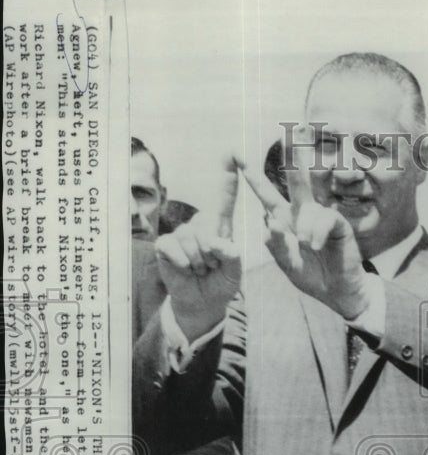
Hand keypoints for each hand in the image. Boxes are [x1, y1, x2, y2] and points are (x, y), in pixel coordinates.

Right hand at [156, 155, 241, 340]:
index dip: (228, 175)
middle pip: (208, 228)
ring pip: (192, 241)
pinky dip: (182, 264)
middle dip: (213, 254)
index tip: (233, 151)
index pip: (225, 197)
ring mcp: (181, 233)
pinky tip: (184, 270)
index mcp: (221, 226)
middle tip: (211, 267)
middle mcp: (200, 224)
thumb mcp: (235, 271)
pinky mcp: (165, 244)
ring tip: (200, 269)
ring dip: (198, 262)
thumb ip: (232, 257)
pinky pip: (174, 249)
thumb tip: (218, 243)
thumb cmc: (221, 282)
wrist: (202, 303)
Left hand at [238, 131, 369, 319]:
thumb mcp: (286, 264)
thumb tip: (267, 220)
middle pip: (297, 179)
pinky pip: (325, 218)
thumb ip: (275, 245)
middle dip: (294, 154)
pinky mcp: (339, 224)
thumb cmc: (312, 276)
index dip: (254, 177)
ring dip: (304, 227)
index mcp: (286, 220)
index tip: (238, 157)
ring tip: (305, 246)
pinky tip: (316, 246)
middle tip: (293, 128)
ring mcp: (322, 216)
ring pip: (309, 203)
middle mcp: (304, 213)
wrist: (338, 292)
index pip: (267, 195)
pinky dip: (317, 233)